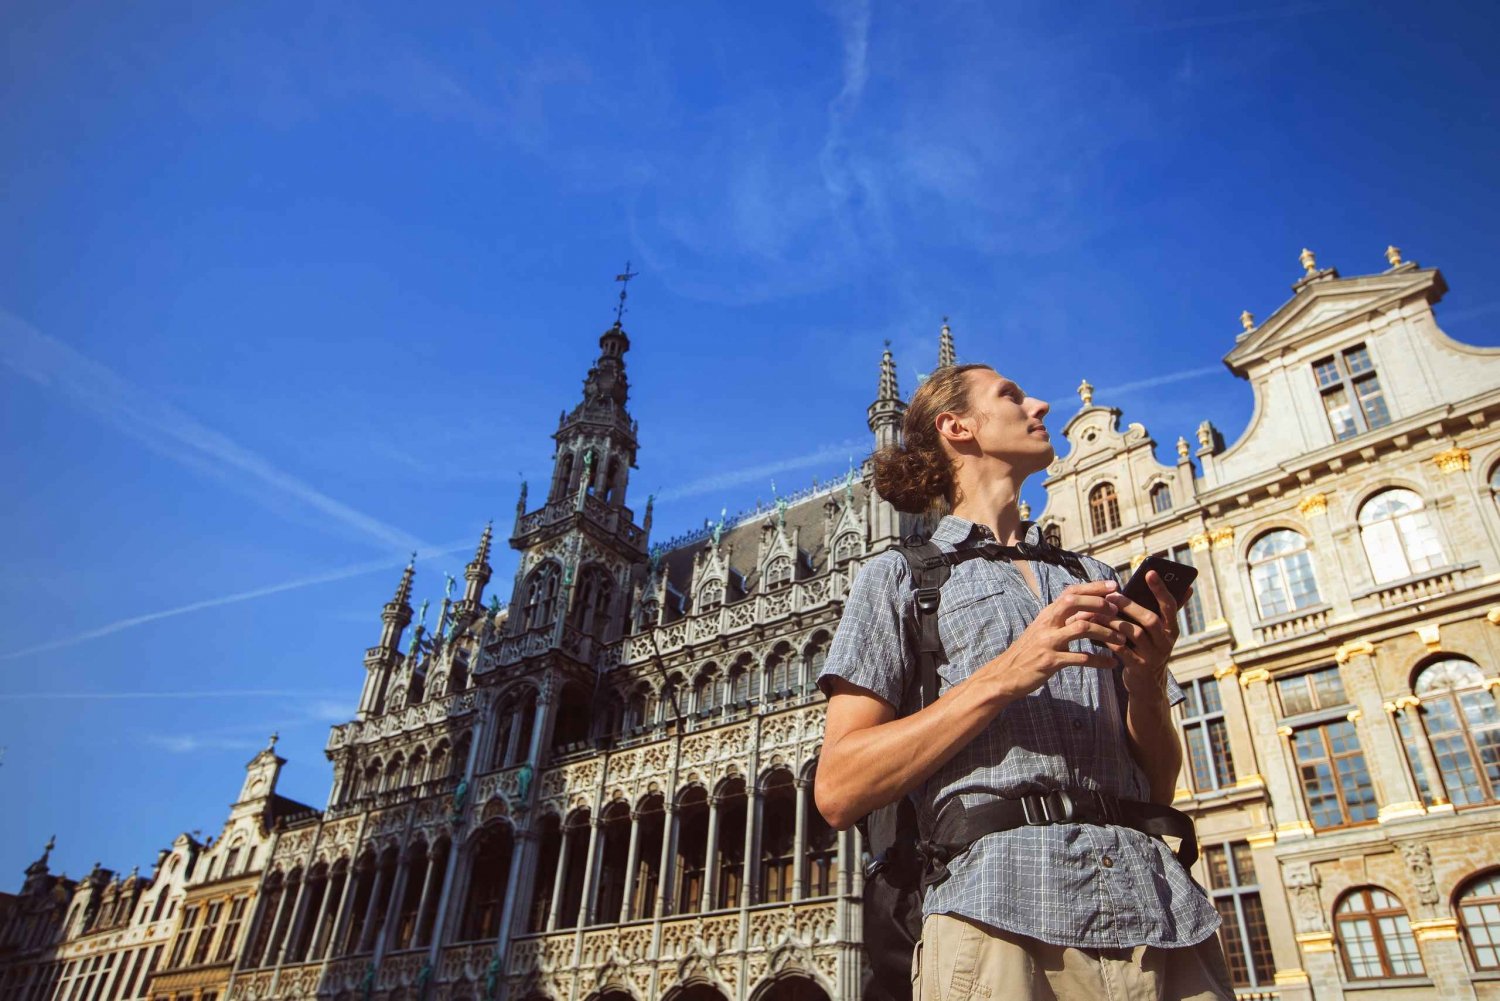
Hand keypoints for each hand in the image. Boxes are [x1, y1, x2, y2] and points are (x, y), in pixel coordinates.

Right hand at [982, 580, 1124, 704]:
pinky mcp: (1051, 661)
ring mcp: (1048, 642)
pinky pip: (1081, 658)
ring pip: (1082, 628)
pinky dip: (1099, 660)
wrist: (1005, 675)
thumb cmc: (1028, 653)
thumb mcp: (1043, 631)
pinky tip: (1111, 664)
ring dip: (1106, 632)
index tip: (1114, 586)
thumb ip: (1062, 621)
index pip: (1071, 592)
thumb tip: (1087, 610)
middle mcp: (1047, 624)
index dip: (1094, 587)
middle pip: (1074, 602)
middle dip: (1099, 603)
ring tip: (1122, 640)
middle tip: (1117, 611)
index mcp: (1047, 615)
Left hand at [1107, 571, 1187, 696]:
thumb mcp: (1163, 632)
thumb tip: (1186, 586)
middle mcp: (1166, 642)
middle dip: (1130, 605)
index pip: (1170, 605)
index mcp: (1172, 628)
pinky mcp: (1139, 667)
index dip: (1160, 589)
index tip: (1150, 572)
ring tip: (1098, 612)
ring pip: (1135, 634)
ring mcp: (1153, 656)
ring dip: (1115, 621)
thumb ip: (1167, 611)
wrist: (1148, 685)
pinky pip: (1122, 650)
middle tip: (1112, 596)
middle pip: (1150, 619)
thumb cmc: (1151, 648)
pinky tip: (1097, 630)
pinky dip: (1109, 639)